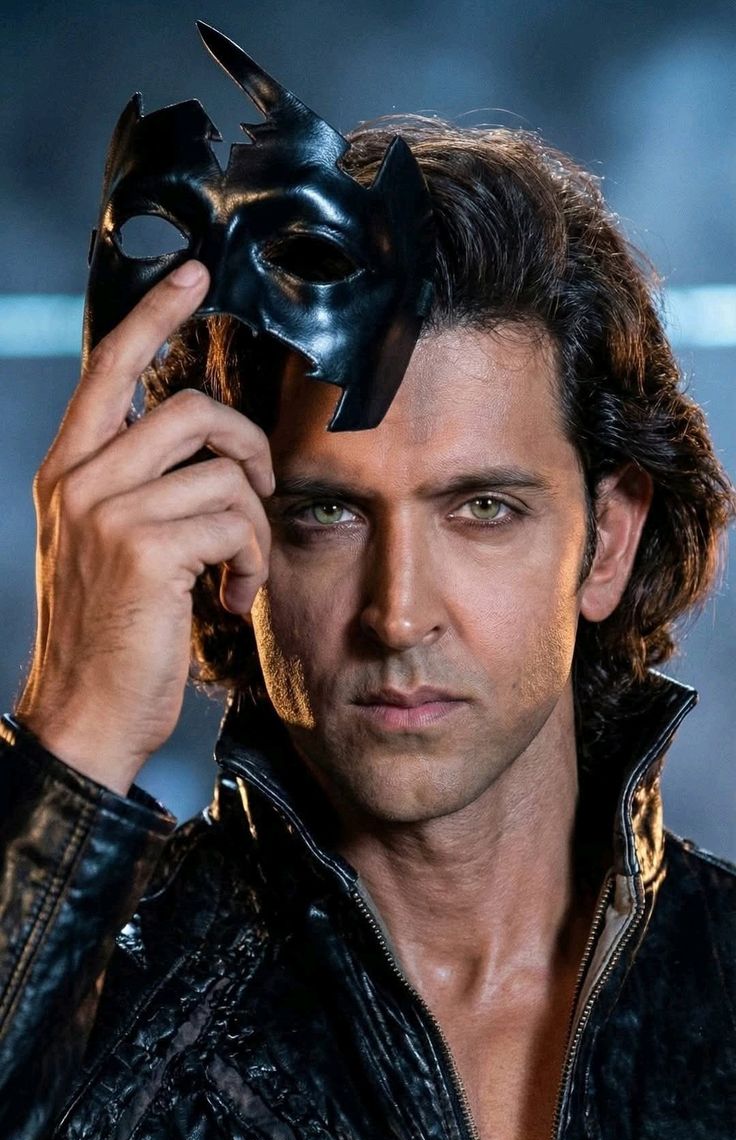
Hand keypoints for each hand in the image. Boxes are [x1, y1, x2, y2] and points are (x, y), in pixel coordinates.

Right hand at [15, 260, 272, 795]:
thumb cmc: (108, 638)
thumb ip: (135, 489)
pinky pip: (237, 521)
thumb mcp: (103, 548)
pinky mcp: (146, 549)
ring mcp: (108, 511)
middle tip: (263, 492)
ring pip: (226, 471)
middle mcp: (80, 480)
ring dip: (255, 526)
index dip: (154, 312)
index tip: (193, 274)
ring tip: (239, 572)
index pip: (109, 366)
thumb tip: (202, 451)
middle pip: (191, 407)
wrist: (83, 715)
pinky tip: (231, 599)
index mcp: (68, 472)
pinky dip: (253, 562)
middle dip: (250, 445)